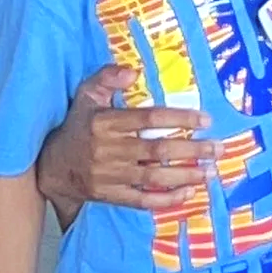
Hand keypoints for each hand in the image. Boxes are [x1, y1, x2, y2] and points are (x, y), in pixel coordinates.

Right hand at [35, 69, 207, 220]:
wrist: (53, 167)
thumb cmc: (78, 126)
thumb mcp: (85, 95)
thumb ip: (106, 78)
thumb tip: (132, 72)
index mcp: (104, 122)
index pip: (147, 118)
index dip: (178, 118)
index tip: (205, 119)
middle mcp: (108, 150)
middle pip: (156, 149)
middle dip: (191, 150)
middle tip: (218, 148)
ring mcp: (109, 175)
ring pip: (153, 176)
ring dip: (184, 175)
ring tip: (210, 172)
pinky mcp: (110, 195)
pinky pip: (142, 200)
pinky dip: (166, 199)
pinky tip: (187, 193)